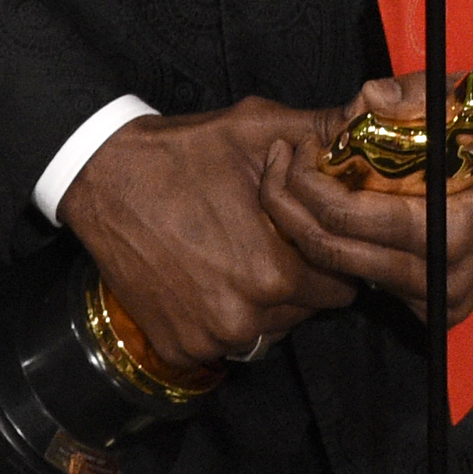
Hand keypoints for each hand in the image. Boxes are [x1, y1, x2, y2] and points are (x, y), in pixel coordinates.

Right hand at [59, 100, 359, 375]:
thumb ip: (323, 133)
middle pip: (304, 310)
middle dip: (297, 279)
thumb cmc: (184, 152)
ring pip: (267, 331)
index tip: (309, 237)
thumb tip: (367, 125)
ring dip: (261, 303)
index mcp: (275, 272)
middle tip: (266, 240)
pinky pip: (222, 346)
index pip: (341, 285)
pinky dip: (219, 319)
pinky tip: (204, 276)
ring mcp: (208, 338)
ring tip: (233, 256)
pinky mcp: (178, 347)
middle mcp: (245, 317)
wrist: (105, 176)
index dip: (329, 256)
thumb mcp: (259, 128)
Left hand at [259, 76, 472, 324]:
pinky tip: (342, 209)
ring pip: (347, 271)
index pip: (350, 217)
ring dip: (317, 227)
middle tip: (284, 163)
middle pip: (335, 253)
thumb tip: (361, 101)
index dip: (308, 183)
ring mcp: (439, 300)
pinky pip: (373, 279)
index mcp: (452, 231)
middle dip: (294, 207)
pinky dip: (348, 246)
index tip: (297, 148)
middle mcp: (442, 278)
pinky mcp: (436, 307)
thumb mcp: (468, 101)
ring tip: (307, 178)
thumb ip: (411, 98)